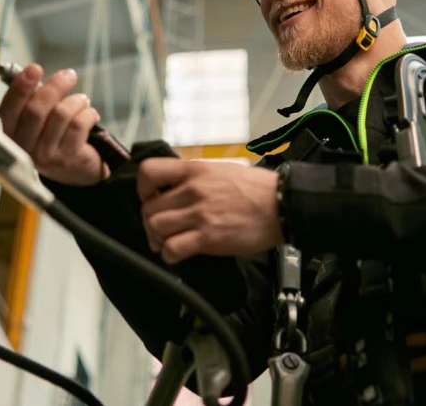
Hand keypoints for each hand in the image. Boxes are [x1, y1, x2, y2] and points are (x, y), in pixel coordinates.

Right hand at [0, 64, 107, 185]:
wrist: (74, 171)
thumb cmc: (53, 137)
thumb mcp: (36, 121)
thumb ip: (32, 99)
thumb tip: (32, 72)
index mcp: (11, 133)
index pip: (9, 108)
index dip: (21, 86)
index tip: (35, 68)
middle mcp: (23, 147)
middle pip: (37, 109)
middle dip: (55, 86)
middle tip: (69, 75)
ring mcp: (44, 155)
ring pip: (61, 114)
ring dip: (76, 101)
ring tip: (82, 100)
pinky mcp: (66, 158)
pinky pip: (78, 125)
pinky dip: (88, 113)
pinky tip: (90, 114)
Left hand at [137, 159, 282, 263]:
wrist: (283, 205)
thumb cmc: (256, 188)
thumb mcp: (221, 170)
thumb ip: (196, 177)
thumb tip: (175, 188)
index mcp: (194, 170)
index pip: (149, 172)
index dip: (143, 189)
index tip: (152, 199)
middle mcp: (192, 190)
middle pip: (149, 208)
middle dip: (150, 223)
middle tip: (162, 231)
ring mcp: (199, 214)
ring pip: (155, 228)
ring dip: (157, 240)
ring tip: (168, 243)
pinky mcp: (208, 238)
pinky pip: (172, 249)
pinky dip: (169, 256)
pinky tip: (178, 255)